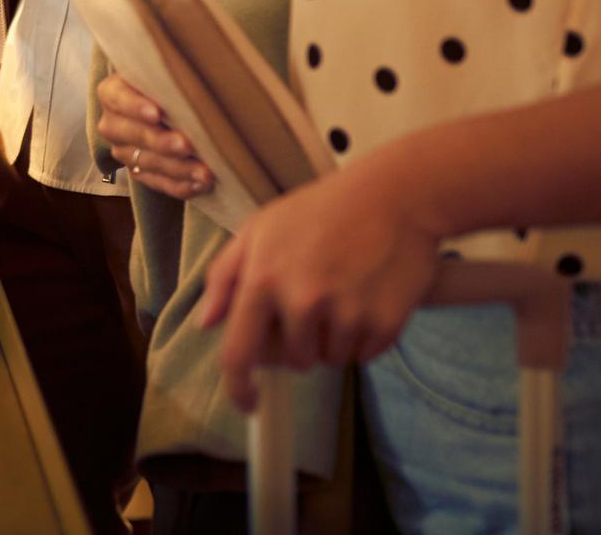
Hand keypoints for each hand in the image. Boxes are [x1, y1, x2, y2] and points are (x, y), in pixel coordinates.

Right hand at [96, 73, 213, 197]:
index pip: (117, 98)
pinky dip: (180, 186)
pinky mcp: (138, 172)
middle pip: (132, 134)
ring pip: (147, 163)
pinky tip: (200, 184)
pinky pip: (157, 183)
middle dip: (161, 142)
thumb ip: (171, 71)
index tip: (157, 113)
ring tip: (206, 172)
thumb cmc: (171, 79)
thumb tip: (196, 74)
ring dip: (178, 169)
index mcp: (112, 92)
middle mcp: (113, 123)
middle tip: (187, 145)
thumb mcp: (166, 70)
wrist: (170, 103)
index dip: (135, 106)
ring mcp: (124, 150)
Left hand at [196, 158, 443, 409]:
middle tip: (315, 302)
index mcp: (263, 279)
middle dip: (300, 342)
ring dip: (333, 340)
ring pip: (331, 360)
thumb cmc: (320, 210)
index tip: (247, 403)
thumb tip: (206, 324)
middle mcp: (302, 302)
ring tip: (343, 293)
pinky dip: (364, 338)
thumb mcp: (259, 229)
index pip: (239, 354)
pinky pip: (365, 355)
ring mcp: (345, 315)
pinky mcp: (384, 324)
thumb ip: (225, 276)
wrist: (394, 196)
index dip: (238, 388)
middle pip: (293, 361)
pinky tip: (367, 298)